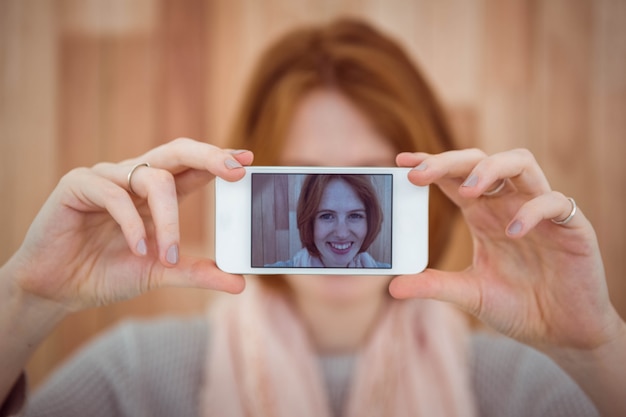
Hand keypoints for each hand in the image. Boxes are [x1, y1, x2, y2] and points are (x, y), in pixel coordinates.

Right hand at [6, 138, 251, 311]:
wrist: (58, 289)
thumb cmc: (108, 273)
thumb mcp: (160, 274)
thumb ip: (197, 273)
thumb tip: (241, 283)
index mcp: (158, 194)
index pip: (194, 168)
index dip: (220, 160)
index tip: (248, 160)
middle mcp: (135, 179)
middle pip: (177, 152)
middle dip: (209, 156)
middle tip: (235, 169)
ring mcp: (107, 177)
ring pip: (153, 178)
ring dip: (168, 219)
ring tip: (167, 255)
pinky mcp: (78, 184)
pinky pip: (114, 193)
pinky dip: (132, 223)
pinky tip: (136, 248)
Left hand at [390, 148, 622, 351]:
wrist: (562, 332)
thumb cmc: (518, 306)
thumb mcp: (469, 294)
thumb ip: (434, 286)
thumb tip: (393, 287)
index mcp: (483, 214)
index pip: (455, 176)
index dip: (430, 163)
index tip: (402, 161)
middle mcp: (508, 204)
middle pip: (480, 159)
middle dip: (449, 161)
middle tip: (420, 174)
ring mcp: (539, 211)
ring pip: (520, 162)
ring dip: (491, 168)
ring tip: (469, 192)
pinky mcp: (571, 226)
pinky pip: (554, 202)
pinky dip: (532, 211)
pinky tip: (513, 232)